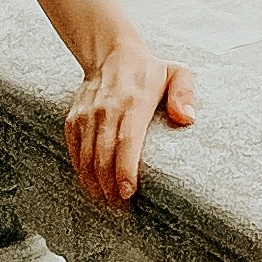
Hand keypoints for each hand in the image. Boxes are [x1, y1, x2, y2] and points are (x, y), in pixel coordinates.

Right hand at [64, 33, 196, 207]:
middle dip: (109, 186)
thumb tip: (187, 119)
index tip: (128, 193)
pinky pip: (73, 149)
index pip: (126, 142)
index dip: (124, 170)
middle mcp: (106, 110)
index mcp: (133, 102)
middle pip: (103, 156)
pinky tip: (90, 185)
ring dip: (94, 183)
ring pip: (85, 156)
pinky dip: (80, 170)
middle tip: (119, 209)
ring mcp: (87, 115)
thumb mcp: (177, 73)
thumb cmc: (149, 70)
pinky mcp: (74, 118)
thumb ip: (184, 94)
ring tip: (105, 202)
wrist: (111, 52)